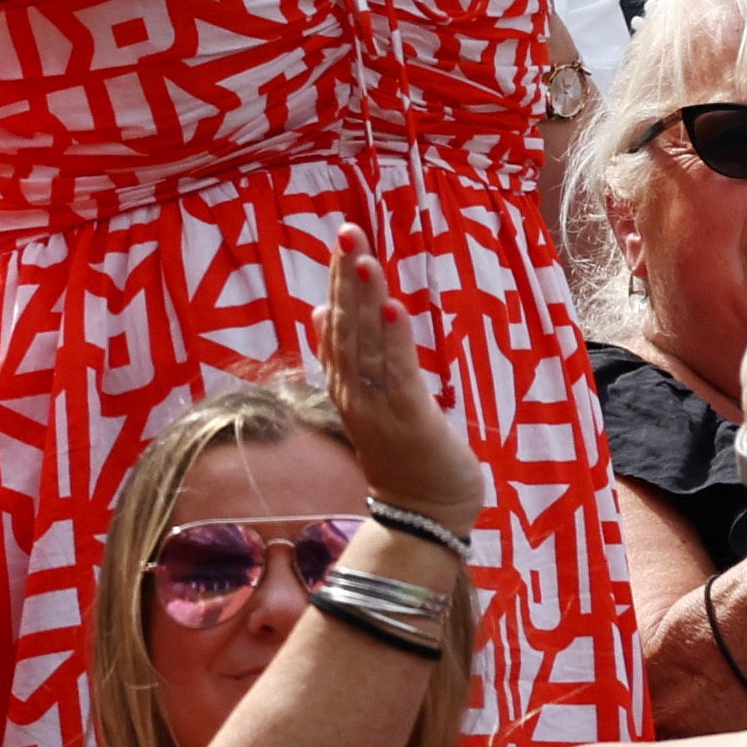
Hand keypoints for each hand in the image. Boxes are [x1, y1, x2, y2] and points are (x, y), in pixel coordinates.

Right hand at [317, 249, 487, 533]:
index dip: (338, 281)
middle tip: (346, 230)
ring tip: (365, 258)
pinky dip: (395, 339)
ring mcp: (378, 408)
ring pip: (367, 345)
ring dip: (366, 299)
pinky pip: (398, 373)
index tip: (341, 239)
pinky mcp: (409, 419)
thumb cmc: (406, 455)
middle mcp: (355, 394)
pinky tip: (393, 308)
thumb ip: (348, 357)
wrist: (425, 516)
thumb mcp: (372, 400)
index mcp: (347, 387)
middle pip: (346, 327)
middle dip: (347, 277)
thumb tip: (321, 310)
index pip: (336, 325)